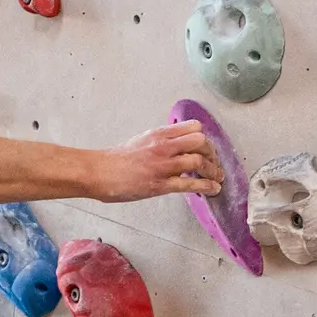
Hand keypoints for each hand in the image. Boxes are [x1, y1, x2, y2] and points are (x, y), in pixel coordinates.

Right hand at [100, 123, 223, 202]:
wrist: (99, 172)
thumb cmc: (117, 159)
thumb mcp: (142, 140)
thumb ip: (161, 141)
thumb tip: (178, 146)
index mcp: (159, 134)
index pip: (193, 127)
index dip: (204, 139)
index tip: (206, 149)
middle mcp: (163, 146)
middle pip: (201, 142)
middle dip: (213, 154)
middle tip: (214, 164)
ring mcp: (163, 165)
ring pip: (199, 162)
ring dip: (214, 171)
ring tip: (218, 178)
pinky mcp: (161, 184)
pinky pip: (191, 184)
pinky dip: (207, 186)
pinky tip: (213, 189)